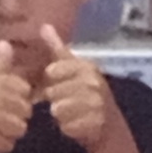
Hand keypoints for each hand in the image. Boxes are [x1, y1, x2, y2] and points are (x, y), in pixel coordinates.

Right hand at [0, 42, 35, 152]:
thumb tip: (6, 43)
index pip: (23, 88)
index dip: (22, 96)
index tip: (12, 100)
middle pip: (25, 109)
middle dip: (19, 116)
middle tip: (6, 117)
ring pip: (19, 127)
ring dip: (13, 132)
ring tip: (0, 128)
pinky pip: (8, 144)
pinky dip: (3, 145)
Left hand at [30, 26, 114, 149]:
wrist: (107, 120)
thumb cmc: (84, 90)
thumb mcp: (72, 66)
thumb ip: (57, 48)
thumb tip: (44, 25)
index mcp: (86, 66)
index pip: (52, 70)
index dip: (51, 78)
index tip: (57, 80)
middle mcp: (93, 83)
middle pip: (53, 92)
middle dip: (55, 98)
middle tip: (65, 98)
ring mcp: (96, 104)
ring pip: (58, 109)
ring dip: (60, 113)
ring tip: (70, 110)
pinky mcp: (95, 124)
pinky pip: (66, 126)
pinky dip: (67, 126)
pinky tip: (75, 122)